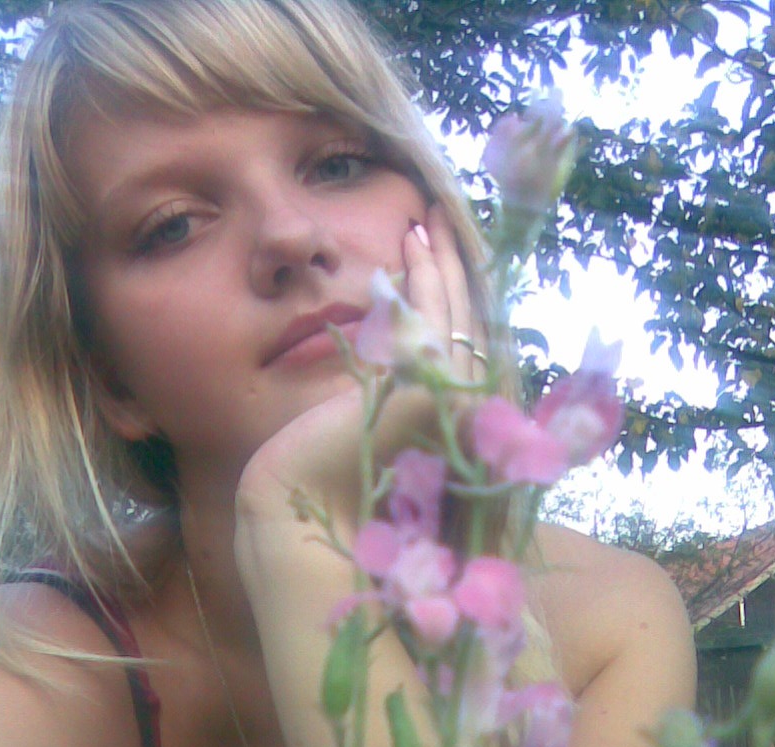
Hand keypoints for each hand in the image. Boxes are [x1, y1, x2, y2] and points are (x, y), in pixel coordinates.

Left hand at [236, 207, 485, 529]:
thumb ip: (400, 387)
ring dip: (438, 264)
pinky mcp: (427, 390)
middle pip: (464, 322)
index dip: (453, 296)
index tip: (435, 254)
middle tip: (435, 219)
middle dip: (451, 268)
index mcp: (456, 421)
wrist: (308, 499)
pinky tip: (408, 247)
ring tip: (422, 222)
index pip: (463, 344)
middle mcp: (465, 413)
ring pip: (453, 315)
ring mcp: (452, 402)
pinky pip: (432, 321)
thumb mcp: (375, 418)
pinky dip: (423, 280)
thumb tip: (400, 351)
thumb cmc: (330, 471)